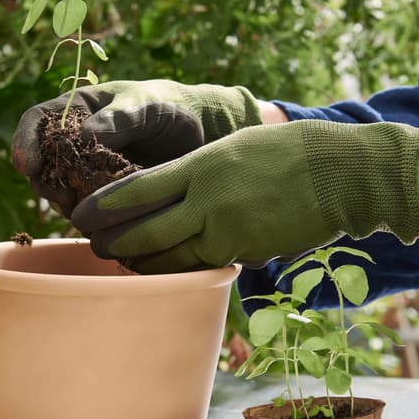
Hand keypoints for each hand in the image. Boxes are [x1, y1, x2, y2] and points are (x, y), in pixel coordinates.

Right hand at [11, 79, 260, 194]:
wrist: (197, 134)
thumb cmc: (169, 108)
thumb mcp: (147, 105)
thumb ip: (119, 118)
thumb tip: (83, 137)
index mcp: (76, 110)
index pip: (36, 121)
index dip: (25, 143)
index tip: (27, 166)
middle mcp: (74, 142)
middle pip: (41, 164)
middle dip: (43, 182)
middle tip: (60, 196)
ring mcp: (86, 170)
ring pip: (60, 191)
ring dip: (63, 203)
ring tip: (80, 209)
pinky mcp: (103, 195)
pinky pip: (85, 209)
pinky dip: (86, 217)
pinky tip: (99, 222)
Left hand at [71, 120, 418, 273]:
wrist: (337, 174)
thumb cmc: (286, 152)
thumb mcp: (233, 147)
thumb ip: (197, 171)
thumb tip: (169, 193)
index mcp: (200, 166)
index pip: (136, 190)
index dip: (104, 207)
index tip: (82, 214)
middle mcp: (206, 200)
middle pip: (144, 230)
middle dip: (113, 243)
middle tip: (94, 247)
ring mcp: (225, 230)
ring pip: (168, 257)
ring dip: (140, 263)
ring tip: (122, 263)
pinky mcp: (244, 253)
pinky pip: (200, 267)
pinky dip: (177, 271)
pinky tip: (162, 272)